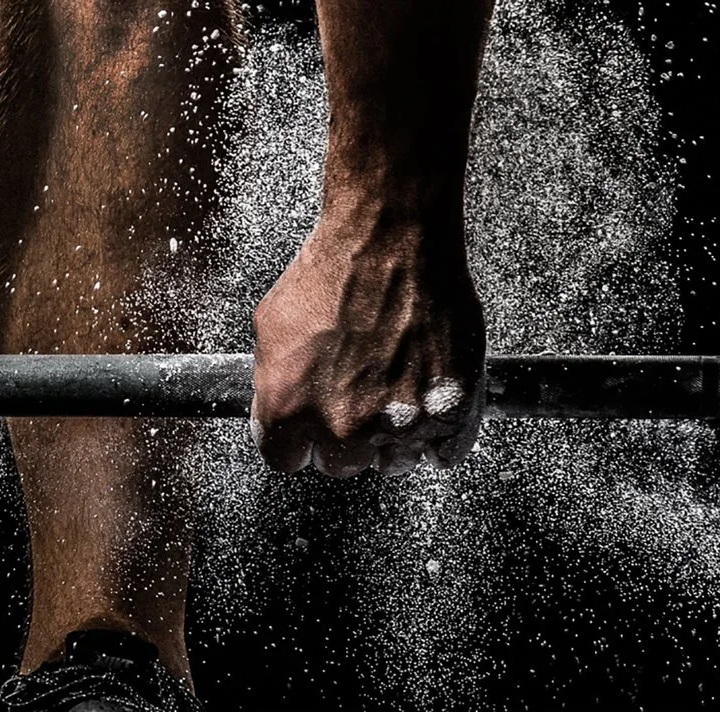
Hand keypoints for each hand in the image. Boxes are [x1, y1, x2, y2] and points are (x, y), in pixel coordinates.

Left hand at [251, 211, 484, 475]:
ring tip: (396, 392)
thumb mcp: (270, 327)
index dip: (300, 439)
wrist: (391, 239)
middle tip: (358, 397)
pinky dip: (441, 436)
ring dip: (394, 439)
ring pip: (394, 462)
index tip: (313, 423)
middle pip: (341, 464)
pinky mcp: (449, 410)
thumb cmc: (331, 273)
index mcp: (287, 412)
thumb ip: (270, 383)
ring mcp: (398, 423)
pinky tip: (429, 402)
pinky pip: (444, 453)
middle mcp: (341, 427)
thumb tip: (277, 412)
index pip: (287, 459)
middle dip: (346, 437)